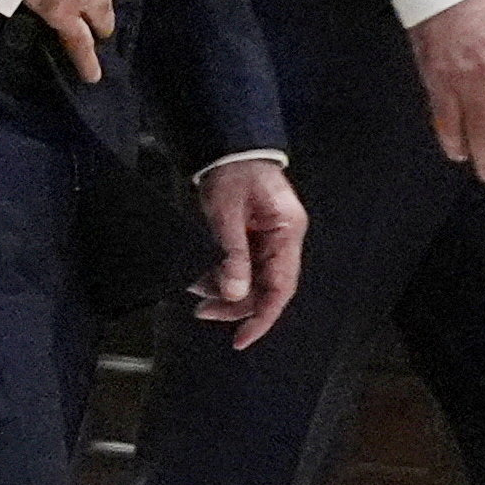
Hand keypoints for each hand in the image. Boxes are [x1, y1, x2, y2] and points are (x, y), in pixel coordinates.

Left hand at [191, 157, 307, 347]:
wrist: (228, 145)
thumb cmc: (233, 169)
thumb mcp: (226, 212)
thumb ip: (232, 254)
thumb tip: (234, 292)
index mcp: (287, 231)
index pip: (281, 287)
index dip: (262, 318)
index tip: (242, 339)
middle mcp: (283, 239)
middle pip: (265, 288)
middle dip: (235, 304)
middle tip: (203, 310)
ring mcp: (270, 238)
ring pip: (252, 279)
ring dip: (226, 289)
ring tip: (198, 291)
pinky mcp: (255, 235)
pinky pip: (243, 265)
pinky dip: (224, 274)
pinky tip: (204, 277)